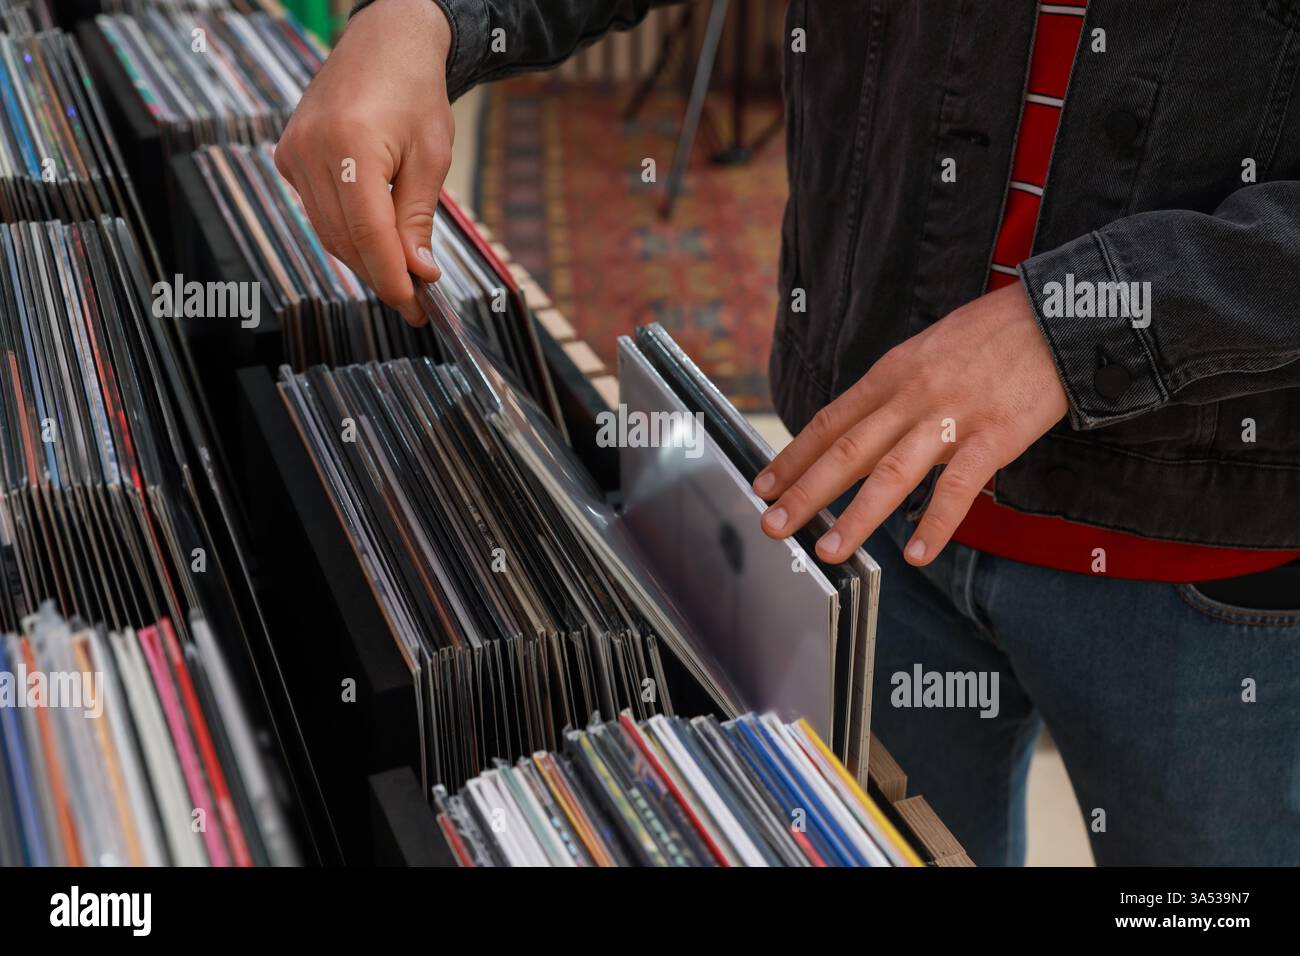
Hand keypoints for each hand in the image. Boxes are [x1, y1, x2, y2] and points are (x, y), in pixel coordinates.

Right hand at [275, 0, 452, 324]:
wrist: (385, 44)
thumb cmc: (415, 92)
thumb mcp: (431, 157)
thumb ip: (417, 218)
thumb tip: (417, 273)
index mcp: (349, 146)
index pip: (369, 236)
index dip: (392, 279)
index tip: (416, 307)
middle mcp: (310, 151)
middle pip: (345, 240)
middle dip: (382, 275)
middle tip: (417, 300)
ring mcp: (293, 154)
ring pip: (328, 233)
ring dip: (365, 259)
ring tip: (402, 277)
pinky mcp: (288, 156)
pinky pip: (319, 212)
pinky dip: (347, 233)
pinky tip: (375, 241)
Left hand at [753, 282, 1068, 565]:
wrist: (1057, 313)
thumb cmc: (992, 336)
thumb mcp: (928, 353)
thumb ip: (894, 393)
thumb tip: (859, 432)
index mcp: (892, 374)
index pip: (830, 422)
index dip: (794, 457)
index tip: (764, 485)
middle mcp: (912, 395)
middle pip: (847, 450)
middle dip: (805, 492)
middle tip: (772, 525)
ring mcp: (953, 415)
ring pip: (893, 472)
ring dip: (857, 516)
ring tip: (828, 550)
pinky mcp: (996, 435)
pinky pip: (959, 487)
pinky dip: (936, 522)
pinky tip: (916, 554)